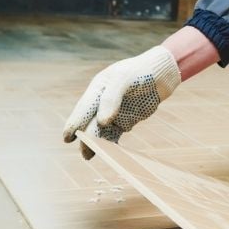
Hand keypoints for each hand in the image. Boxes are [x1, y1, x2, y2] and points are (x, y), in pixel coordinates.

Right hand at [62, 46, 180, 158]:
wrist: (160, 74)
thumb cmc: (139, 72)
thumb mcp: (124, 79)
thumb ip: (111, 98)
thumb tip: (101, 121)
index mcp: (97, 89)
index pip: (83, 108)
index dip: (74, 123)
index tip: (67, 138)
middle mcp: (102, 103)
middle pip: (90, 123)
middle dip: (86, 138)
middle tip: (85, 152)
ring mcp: (113, 113)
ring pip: (101, 132)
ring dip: (97, 144)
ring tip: (92, 157)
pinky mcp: (125, 121)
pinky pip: (115, 135)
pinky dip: (112, 145)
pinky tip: (111, 155)